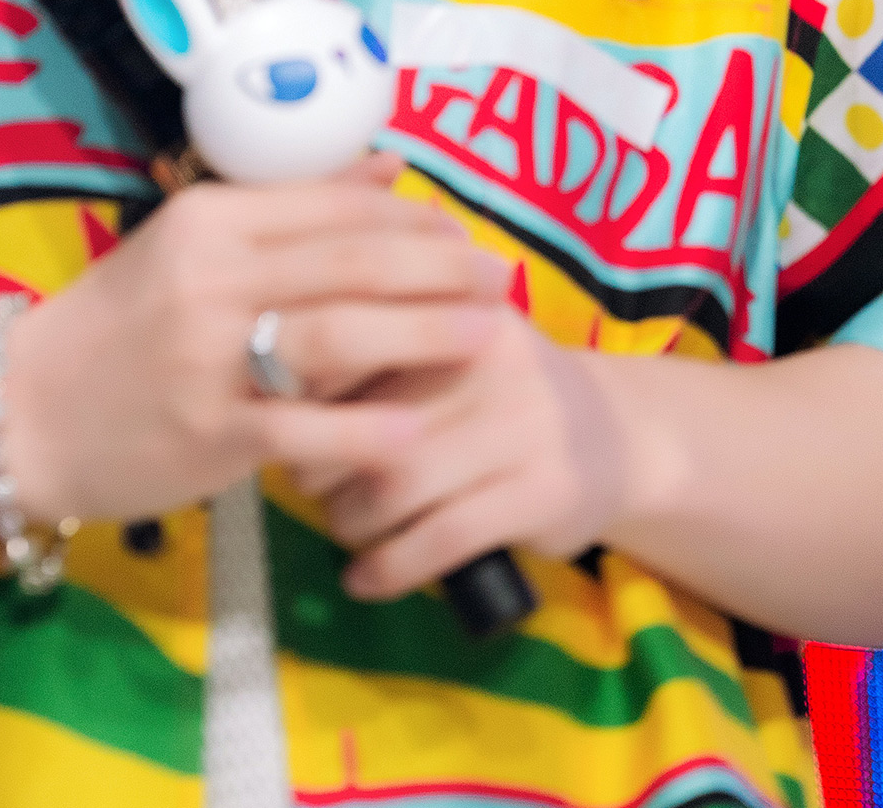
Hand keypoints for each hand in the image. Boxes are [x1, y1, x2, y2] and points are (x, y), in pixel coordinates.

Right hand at [4, 160, 510, 526]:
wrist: (22, 413)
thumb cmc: (118, 325)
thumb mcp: (190, 244)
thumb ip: (289, 207)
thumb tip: (388, 168)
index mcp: (209, 220)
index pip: (331, 207)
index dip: (411, 220)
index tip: (464, 231)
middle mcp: (211, 278)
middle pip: (349, 263)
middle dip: (437, 269)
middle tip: (500, 276)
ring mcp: (209, 356)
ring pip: (337, 334)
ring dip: (423, 335)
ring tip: (487, 338)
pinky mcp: (210, 433)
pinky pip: (301, 426)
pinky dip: (363, 429)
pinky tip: (416, 432)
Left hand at [302, 303, 672, 600]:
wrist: (617, 439)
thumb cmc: (501, 393)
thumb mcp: (448, 344)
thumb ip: (372, 343)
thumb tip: (265, 376)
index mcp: (453, 303)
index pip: (354, 337)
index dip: (304, 388)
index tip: (282, 414)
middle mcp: (486, 354)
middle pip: (367, 418)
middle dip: (320, 463)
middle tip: (307, 481)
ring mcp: (520, 424)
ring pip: (398, 481)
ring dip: (350, 520)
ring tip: (344, 526)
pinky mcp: (541, 492)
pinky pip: (442, 537)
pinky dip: (390, 567)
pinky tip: (366, 578)